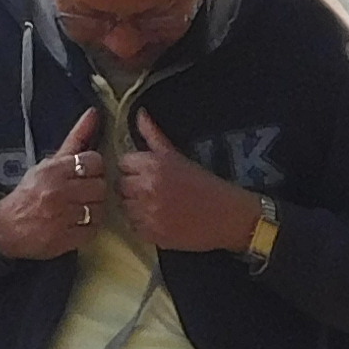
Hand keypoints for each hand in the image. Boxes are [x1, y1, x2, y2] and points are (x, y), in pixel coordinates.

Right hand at [0, 138, 106, 261]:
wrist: (6, 227)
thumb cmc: (31, 191)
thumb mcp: (49, 163)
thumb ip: (75, 139)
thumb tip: (94, 113)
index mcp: (53, 170)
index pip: (93, 161)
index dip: (94, 168)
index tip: (86, 174)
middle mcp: (58, 192)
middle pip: (100, 185)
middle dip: (95, 189)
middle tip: (84, 192)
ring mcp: (62, 217)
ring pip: (99, 208)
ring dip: (94, 208)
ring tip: (82, 208)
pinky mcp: (65, 239)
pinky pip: (93, 229)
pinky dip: (89, 227)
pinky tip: (78, 223)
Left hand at [116, 111, 264, 253]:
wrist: (228, 216)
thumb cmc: (206, 184)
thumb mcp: (179, 156)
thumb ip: (154, 136)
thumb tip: (139, 114)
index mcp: (154, 165)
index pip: (122, 163)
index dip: (133, 168)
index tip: (144, 173)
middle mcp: (147, 187)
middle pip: (120, 185)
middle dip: (131, 187)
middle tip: (149, 190)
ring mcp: (148, 213)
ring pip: (124, 207)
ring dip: (134, 207)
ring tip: (154, 205)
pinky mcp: (152, 234)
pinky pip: (133, 227)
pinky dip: (142, 224)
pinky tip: (158, 219)